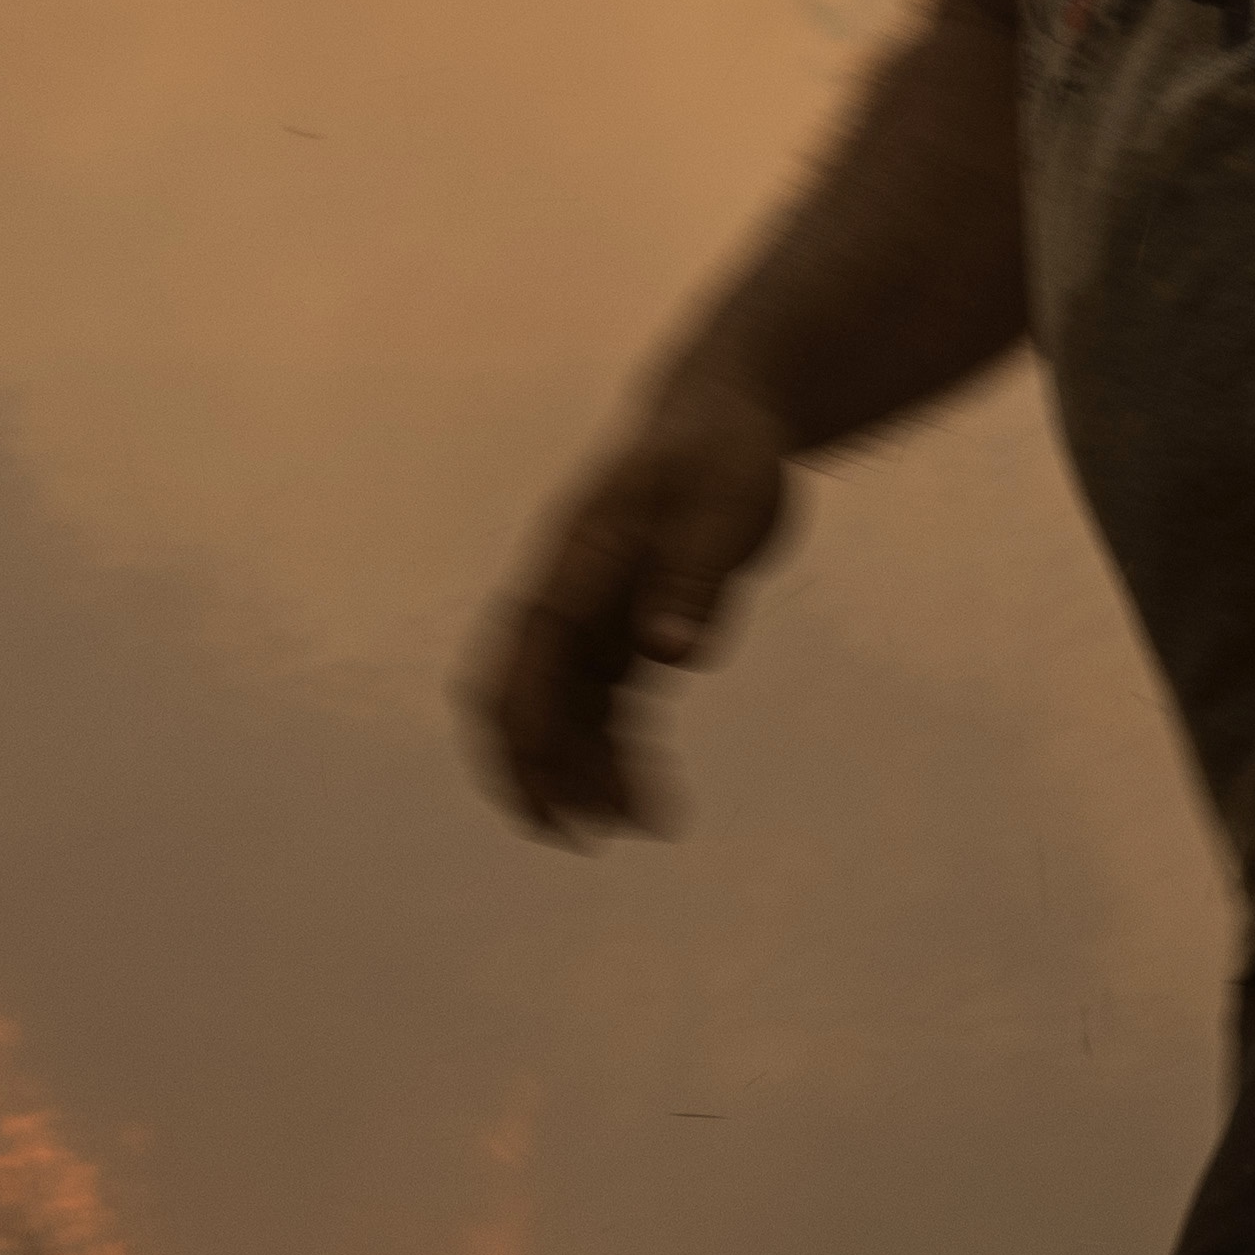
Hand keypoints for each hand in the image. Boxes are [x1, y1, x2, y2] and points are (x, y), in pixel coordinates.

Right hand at [464, 370, 802, 842]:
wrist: (731, 417)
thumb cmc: (724, 451)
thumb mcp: (722, 502)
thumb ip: (694, 575)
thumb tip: (673, 655)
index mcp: (575, 563)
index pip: (528, 660)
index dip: (528, 733)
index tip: (556, 796)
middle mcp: (570, 596)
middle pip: (524, 698)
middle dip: (536, 770)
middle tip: (581, 837)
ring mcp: (593, 617)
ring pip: (564, 713)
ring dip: (585, 772)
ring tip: (639, 827)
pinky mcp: (627, 632)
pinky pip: (607, 708)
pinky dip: (618, 754)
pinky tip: (650, 798)